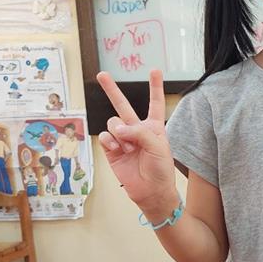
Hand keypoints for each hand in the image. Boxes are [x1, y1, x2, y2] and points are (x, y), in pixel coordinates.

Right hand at [97, 69, 176, 210]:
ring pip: (112, 122)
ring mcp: (122, 139)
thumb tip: (117, 128)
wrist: (151, 191)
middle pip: (122, 105)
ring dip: (118, 133)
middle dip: (111, 90)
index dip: (155, 87)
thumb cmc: (161, 169)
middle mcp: (136, 130)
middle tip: (101, 74)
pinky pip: (104, 137)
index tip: (155, 70)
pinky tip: (118, 150)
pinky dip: (110, 141)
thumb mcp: (158, 146)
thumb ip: (140, 132)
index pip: (154, 103)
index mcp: (153, 127)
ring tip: (128, 148)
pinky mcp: (111, 150)